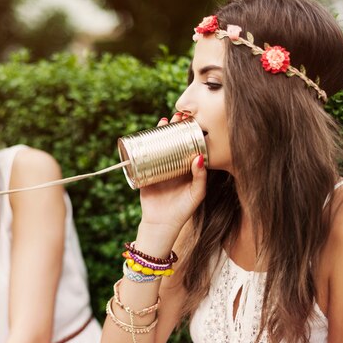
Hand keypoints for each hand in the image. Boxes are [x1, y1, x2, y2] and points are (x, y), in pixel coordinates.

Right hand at [138, 114, 207, 231]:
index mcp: (186, 169)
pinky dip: (142, 145)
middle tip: (178, 116)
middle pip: (173, 142)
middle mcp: (172, 166)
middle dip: (174, 128)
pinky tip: (144, 135)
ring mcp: (158, 168)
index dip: (189, 133)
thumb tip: (199, 156)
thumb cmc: (182, 211)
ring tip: (163, 121)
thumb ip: (200, 178)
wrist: (161, 225)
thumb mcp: (196, 194)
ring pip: (158, 146)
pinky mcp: (144, 173)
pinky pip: (143, 157)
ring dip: (159, 132)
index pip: (188, 146)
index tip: (191, 121)